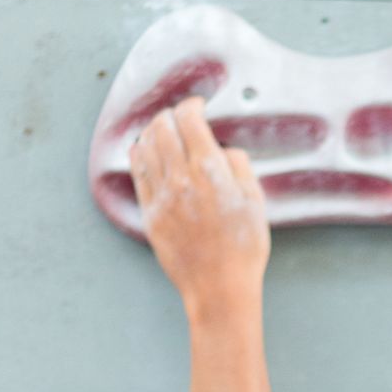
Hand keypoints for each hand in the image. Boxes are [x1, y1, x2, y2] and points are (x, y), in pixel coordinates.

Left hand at [129, 97, 269, 310]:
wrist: (220, 286)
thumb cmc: (244, 247)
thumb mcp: (256, 201)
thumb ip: (239, 167)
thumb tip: (224, 150)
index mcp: (210, 171)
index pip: (190, 120)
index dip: (192, 105)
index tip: (198, 105)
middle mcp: (181, 178)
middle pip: (162, 127)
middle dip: (170, 114)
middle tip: (179, 115)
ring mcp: (161, 196)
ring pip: (145, 146)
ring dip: (153, 131)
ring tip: (162, 129)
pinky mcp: (149, 213)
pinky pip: (136, 173)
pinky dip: (139, 154)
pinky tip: (145, 151)